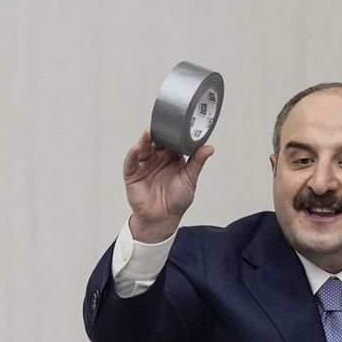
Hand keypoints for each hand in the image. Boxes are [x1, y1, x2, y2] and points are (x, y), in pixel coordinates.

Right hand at [123, 127, 213, 241]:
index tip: (177, 122)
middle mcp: (156, 157)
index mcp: (171, 157)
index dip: (172, 131)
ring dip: (145, 140)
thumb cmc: (177, 200)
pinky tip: (138, 148)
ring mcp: (143, 164)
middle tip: (162, 124)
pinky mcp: (132, 173)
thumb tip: (209, 147)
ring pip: (143, 147)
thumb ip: (197, 162)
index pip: (170, 139)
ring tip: (149, 132)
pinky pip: (131, 161)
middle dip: (158, 132)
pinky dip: (133, 154)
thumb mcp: (190, 179)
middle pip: (156, 140)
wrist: (163, 218)